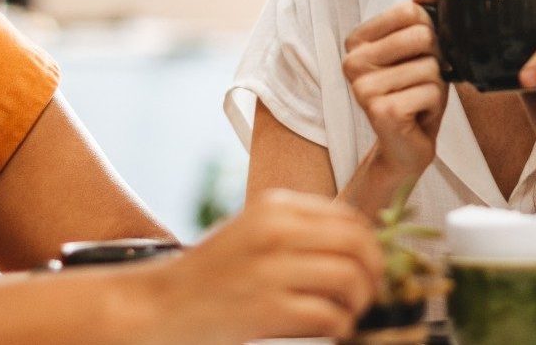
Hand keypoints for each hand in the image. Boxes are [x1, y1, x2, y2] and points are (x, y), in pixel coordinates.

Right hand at [154, 189, 381, 343]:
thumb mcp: (253, 233)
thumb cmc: (209, 276)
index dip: (371, 242)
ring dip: (360, 301)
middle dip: (375, 271)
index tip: (371, 262)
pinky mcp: (266, 309)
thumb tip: (357, 245)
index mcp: (275, 207)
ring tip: (350, 312)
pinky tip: (332, 329)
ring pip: (350, 278)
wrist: (160, 307)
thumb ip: (298, 231)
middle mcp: (275, 231)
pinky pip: (328, 315)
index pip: (349, 215)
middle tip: (370, 290)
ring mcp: (270, 270)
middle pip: (358, 243)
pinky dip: (340, 325)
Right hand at [343, 0, 447, 178]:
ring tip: (418, 100)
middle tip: (421, 81)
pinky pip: (431, 92)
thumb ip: (422, 12)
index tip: (419, 56)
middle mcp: (352, 62)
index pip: (409, 12)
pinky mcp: (380, 111)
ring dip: (436, 87)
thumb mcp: (421, 49)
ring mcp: (362, 88)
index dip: (430, 32)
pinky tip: (417, 115)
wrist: (406, 146)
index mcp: (357, 41)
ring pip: (430, 67)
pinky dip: (434, 105)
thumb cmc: (414, 92)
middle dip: (436, 61)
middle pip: (422, 36)